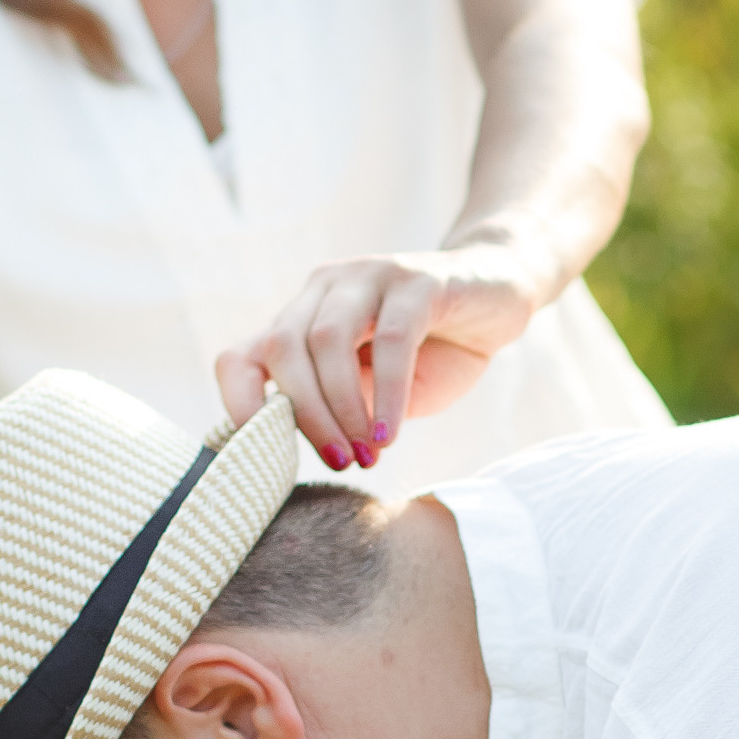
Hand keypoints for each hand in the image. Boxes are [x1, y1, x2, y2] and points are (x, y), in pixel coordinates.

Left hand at [214, 237, 548, 467]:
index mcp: (302, 316)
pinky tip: (390, 433)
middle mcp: (325, 288)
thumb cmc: (433, 352)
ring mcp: (368, 276)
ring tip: (366, 455)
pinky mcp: (418, 279)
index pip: (240, 355)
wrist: (500, 297)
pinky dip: (387, 394)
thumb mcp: (375, 389)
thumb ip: (338, 410)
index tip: (259, 457)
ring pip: (327, 342)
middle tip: (339, 462)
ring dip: (343, 410)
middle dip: (304, 417)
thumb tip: (299, 459)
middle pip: (283, 350)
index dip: (238, 404)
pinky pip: (393, 339)